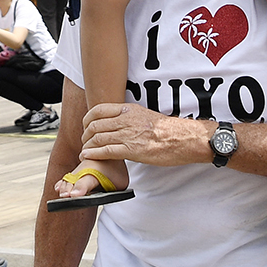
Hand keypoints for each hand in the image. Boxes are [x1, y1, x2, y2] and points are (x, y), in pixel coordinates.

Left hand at [80, 102, 203, 167]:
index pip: (99, 110)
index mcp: (129, 109)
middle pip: (95, 125)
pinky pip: (106, 151)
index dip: (87, 119)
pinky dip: (93, 154)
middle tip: (84, 141)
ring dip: (87, 146)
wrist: (182, 138)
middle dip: (85, 134)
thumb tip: (118, 121)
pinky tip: (87, 157)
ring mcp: (128, 135)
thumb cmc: (167, 130)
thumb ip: (129, 117)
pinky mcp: (131, 150)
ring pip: (98, 138)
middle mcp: (126, 120)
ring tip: (84, 151)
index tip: (85, 126)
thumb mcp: (145, 115)